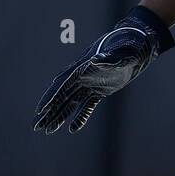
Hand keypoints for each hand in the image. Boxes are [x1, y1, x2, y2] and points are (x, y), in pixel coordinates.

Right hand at [32, 6, 173, 133]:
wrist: (138, 45)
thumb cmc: (129, 45)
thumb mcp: (121, 51)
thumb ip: (108, 58)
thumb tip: (96, 60)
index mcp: (83, 68)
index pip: (62, 85)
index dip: (51, 97)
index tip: (41, 109)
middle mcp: (82, 76)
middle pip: (61, 96)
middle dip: (49, 111)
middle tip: (36, 126)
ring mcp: (90, 83)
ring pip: (70, 103)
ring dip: (59, 116)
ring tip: (47, 130)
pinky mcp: (99, 90)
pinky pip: (86, 106)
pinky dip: (80, 117)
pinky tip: (73, 129)